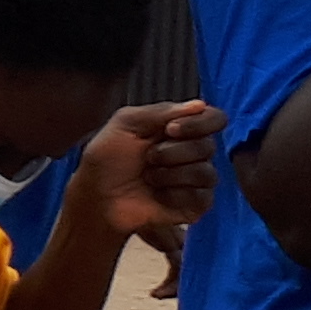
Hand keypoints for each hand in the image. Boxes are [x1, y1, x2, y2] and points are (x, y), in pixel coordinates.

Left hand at [77, 98, 223, 241]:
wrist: (97, 195)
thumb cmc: (107, 159)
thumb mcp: (125, 123)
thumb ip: (160, 112)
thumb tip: (200, 105)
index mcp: (180, 127)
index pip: (213, 118)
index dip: (200, 123)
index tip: (171, 129)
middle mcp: (192, 151)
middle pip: (209, 146)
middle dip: (172, 152)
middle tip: (148, 157)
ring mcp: (195, 179)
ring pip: (206, 173)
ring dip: (171, 174)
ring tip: (149, 177)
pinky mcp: (195, 204)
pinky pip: (202, 197)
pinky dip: (176, 195)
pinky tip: (158, 195)